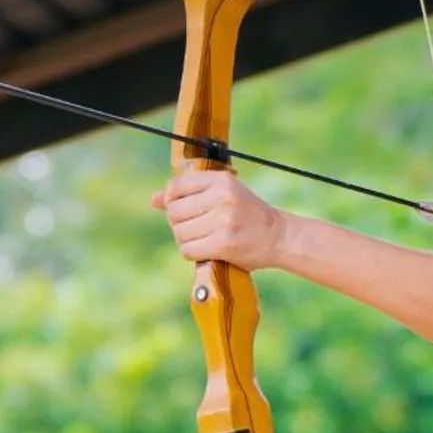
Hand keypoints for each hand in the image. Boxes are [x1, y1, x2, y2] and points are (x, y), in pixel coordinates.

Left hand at [151, 168, 291, 268]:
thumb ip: (188, 193)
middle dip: (179, 224)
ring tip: (204, 238)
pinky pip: (188, 250)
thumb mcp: (223, 194)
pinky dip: (193, 253)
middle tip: (196, 228)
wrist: (278, 237)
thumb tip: (153, 199)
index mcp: (222, 180)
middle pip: (174, 212)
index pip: (177, 187)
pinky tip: (206, 249)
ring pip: (180, 233)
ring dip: (187, 240)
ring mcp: (223, 221)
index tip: (183, 209)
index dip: (171, 200)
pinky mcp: (224, 243)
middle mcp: (222, 197)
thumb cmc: (247, 215)